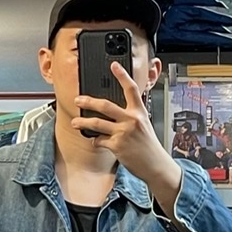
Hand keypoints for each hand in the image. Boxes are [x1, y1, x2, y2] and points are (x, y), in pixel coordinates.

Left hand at [74, 62, 176, 187]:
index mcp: (139, 113)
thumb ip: (132, 116)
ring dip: (83, 122)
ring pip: (97, 123)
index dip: (122, 75)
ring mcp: (123, 133)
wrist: (156, 166)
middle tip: (78, 99)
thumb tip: (114, 112)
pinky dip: (96, 141)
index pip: (131, 89)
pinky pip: (99, 140)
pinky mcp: (117, 146)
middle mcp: (131, 120)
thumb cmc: (150, 147)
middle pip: (105, 105)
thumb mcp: (145, 126)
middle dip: (88, 101)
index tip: (114, 65)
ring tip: (75, 122)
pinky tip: (95, 141)